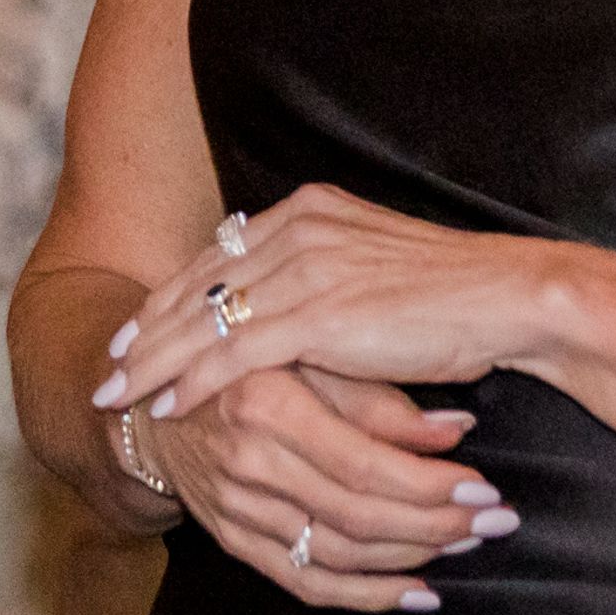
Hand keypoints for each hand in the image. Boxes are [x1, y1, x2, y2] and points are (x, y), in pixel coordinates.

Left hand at [95, 185, 550, 421]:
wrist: (507, 298)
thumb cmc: (453, 296)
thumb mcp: (370, 268)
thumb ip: (321, 273)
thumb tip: (283, 299)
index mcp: (310, 210)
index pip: (219, 256)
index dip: (174, 295)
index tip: (138, 326)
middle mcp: (298, 227)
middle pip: (199, 283)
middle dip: (148, 328)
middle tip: (108, 365)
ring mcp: (306, 267)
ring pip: (206, 320)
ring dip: (155, 360)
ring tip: (118, 393)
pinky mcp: (319, 313)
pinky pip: (236, 352)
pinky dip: (194, 380)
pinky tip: (167, 405)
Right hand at [138, 365, 510, 613]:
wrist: (153, 396)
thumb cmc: (244, 360)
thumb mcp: (305, 353)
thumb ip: (378, 397)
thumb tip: (456, 429)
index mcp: (266, 401)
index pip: (363, 462)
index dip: (430, 483)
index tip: (485, 487)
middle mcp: (247, 461)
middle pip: (357, 515)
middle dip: (436, 524)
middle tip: (495, 521)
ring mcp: (235, 508)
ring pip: (337, 554)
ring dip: (411, 558)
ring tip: (466, 544)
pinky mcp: (232, 540)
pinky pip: (305, 583)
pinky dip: (365, 597)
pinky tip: (415, 593)